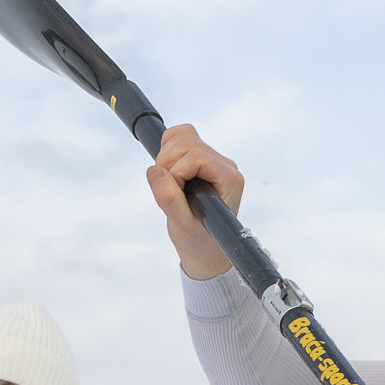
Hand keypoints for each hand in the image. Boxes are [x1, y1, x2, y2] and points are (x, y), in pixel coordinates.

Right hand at [146, 124, 244, 279]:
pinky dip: (167, 149)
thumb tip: (155, 171)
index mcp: (229, 181)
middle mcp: (225, 166)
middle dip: (167, 163)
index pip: (196, 157)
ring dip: (166, 156)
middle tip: (166, 189)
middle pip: (188, 142)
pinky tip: (168, 171)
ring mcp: (215, 160)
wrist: (205, 249)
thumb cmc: (199, 241)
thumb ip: (169, 199)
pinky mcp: (202, 158)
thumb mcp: (182, 226)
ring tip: (168, 183)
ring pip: (183, 136)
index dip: (175, 171)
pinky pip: (181, 136)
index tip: (171, 194)